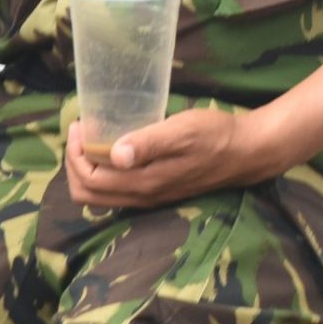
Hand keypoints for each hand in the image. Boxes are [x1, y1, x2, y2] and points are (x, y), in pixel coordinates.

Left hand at [64, 107, 289, 207]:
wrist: (247, 152)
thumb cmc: (216, 135)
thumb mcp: (183, 130)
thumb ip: (149, 143)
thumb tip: (114, 154)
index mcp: (144, 183)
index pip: (90, 181)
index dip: (75, 155)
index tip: (80, 126)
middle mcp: (142, 197)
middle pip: (89, 195)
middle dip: (75, 164)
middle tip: (81, 132)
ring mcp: (150, 197)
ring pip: (102, 196)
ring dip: (88, 169)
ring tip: (92, 138)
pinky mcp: (158, 192)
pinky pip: (117, 191)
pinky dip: (104, 173)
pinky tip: (115, 149)